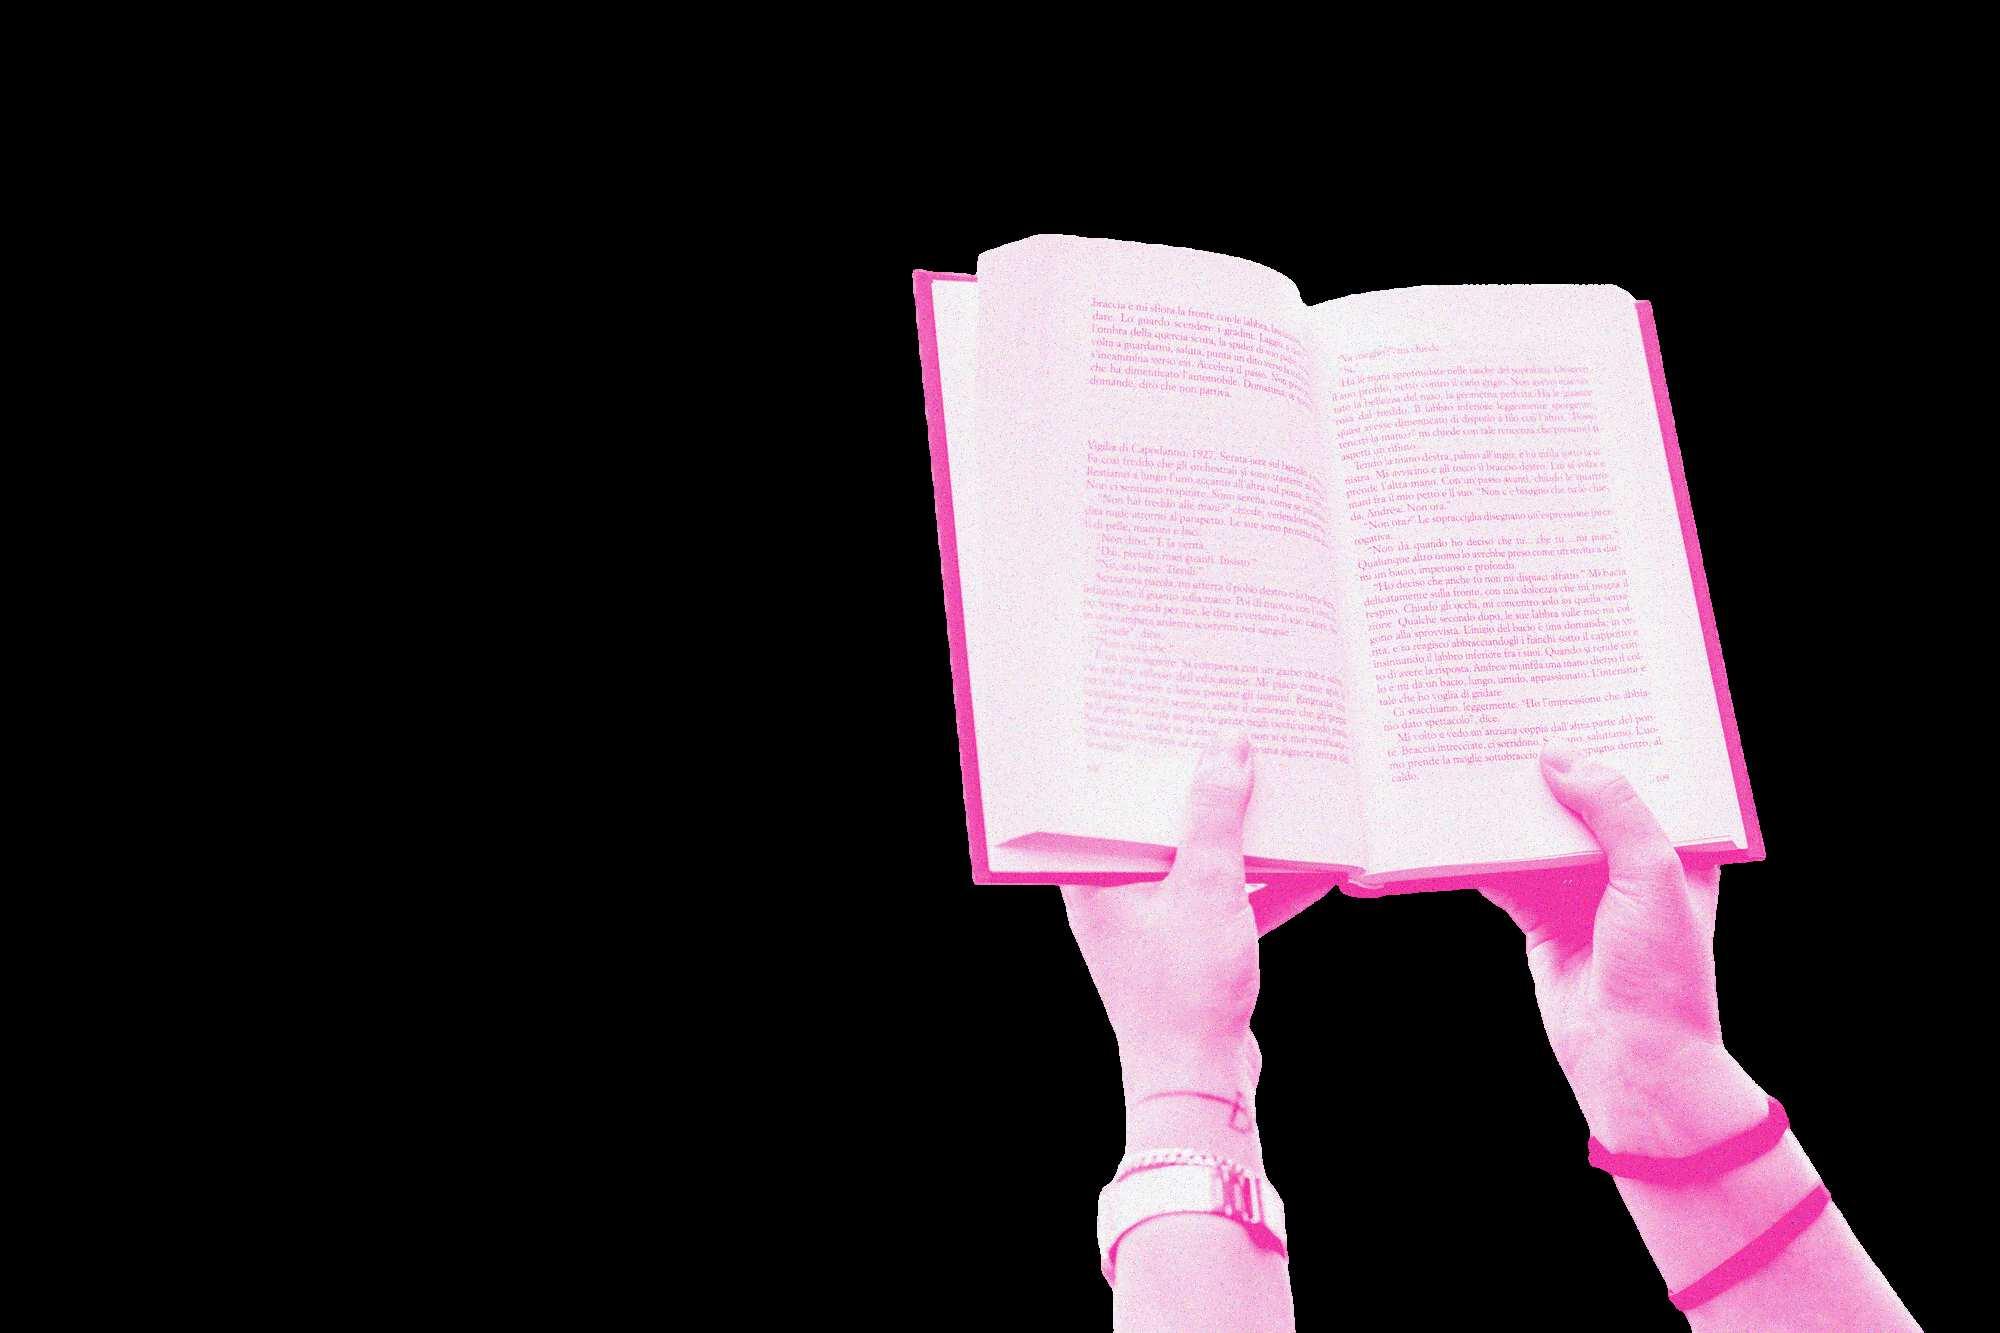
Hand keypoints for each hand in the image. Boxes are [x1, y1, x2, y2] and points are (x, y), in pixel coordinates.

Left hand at [1060, 732, 1270, 1078]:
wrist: (1201, 1084)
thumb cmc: (1188, 991)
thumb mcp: (1207, 888)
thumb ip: (1216, 815)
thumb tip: (1228, 746)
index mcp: (1092, 879)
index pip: (1102, 799)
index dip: (1130, 756)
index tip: (1160, 714)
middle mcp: (1110, 897)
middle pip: (1150, 822)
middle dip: (1189, 783)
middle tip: (1219, 731)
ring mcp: (1146, 922)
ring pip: (1185, 855)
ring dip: (1222, 826)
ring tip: (1257, 775)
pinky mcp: (1182, 945)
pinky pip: (1209, 890)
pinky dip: (1240, 870)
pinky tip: (1284, 846)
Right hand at [1482, 743, 1759, 1149]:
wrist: (1631, 1061)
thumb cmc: (1664, 973)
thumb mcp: (1654, 875)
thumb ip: (1612, 810)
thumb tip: (1558, 757)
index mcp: (1676, 849)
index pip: (1645, 780)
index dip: (1613, 741)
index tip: (1576, 696)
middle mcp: (1628, 865)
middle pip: (1582, 802)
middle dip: (1550, 767)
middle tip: (1511, 717)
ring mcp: (1582, 892)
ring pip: (1538, 834)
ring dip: (1510, 808)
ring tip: (1474, 759)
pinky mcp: (1540, 918)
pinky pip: (1505, 875)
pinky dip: (1480, 855)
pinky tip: (1453, 824)